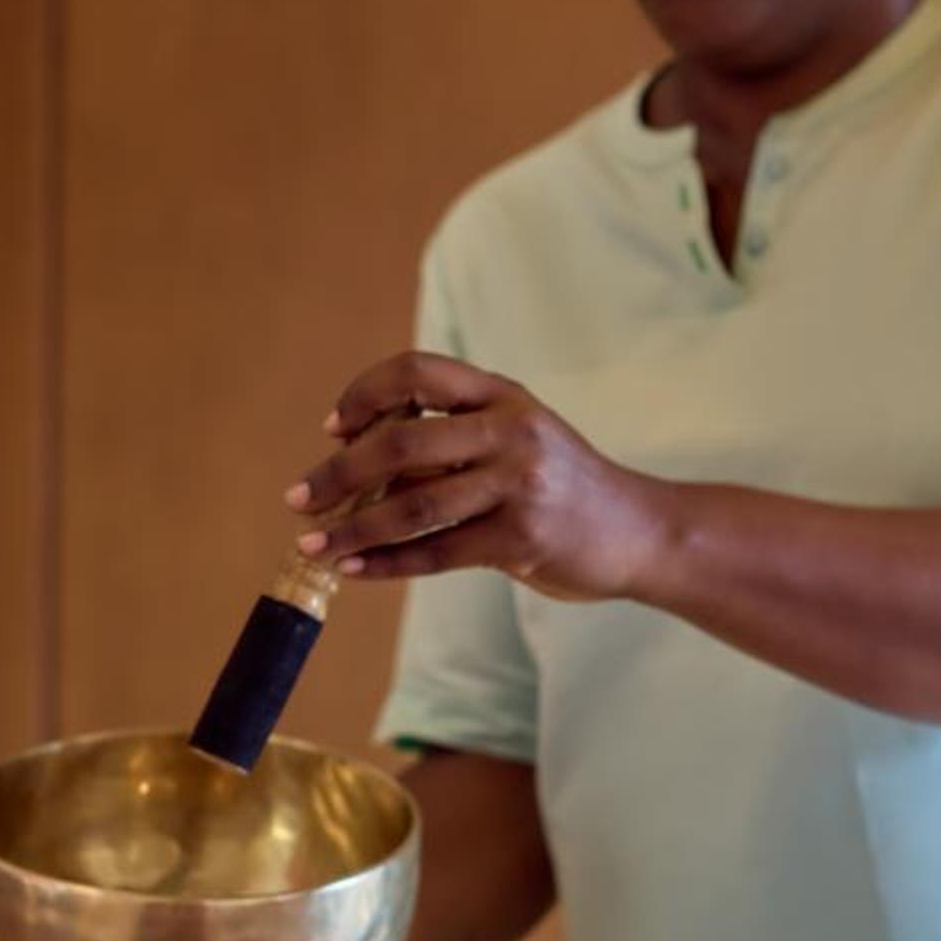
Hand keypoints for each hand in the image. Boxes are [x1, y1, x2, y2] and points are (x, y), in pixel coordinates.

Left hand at [286, 351, 657, 601]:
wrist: (640, 530)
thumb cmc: (561, 485)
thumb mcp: (516, 438)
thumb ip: (451, 441)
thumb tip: (359, 466)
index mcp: (502, 395)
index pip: (418, 371)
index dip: (366, 394)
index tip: (335, 428)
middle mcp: (510, 431)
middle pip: (402, 443)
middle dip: (338, 473)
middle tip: (300, 498)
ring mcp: (519, 485)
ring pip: (413, 507)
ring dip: (352, 527)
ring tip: (313, 545)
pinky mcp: (522, 538)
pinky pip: (437, 554)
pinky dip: (387, 563)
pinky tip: (354, 569)